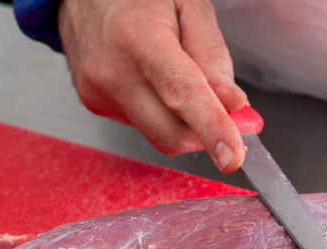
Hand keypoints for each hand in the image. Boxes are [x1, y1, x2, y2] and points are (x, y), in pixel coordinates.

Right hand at [58, 0, 247, 171]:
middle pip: (170, 133)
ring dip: (182, 120)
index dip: (211, 129)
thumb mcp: (189, 4)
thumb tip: (232, 105)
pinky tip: (153, 79)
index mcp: (138, 38)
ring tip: (179, 75)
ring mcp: (98, 93)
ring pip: (158, 133)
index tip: (231, 157)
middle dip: (204, 134)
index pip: (181, 94)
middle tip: (229, 113)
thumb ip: (212, 55)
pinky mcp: (94, 104)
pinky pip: (141, 124)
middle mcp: (112, 72)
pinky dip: (161, 112)